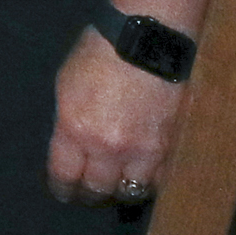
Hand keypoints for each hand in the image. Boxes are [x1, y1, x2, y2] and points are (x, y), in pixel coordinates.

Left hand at [49, 27, 186, 205]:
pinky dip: (150, 182)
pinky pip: (160, 180)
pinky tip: (144, 178)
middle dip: (90, 195)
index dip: (63, 189)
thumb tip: (71, 147)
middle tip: (89, 195)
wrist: (147, 39)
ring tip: (117, 189)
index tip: (64, 193)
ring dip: (121, 192)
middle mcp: (108, 147)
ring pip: (131, 190)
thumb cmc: (98, 54)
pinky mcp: (172, 146)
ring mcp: (143, 150)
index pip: (65, 176)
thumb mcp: (67, 88)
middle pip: (98, 189)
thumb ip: (69, 123)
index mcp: (75, 130)